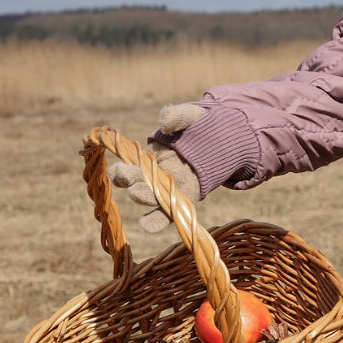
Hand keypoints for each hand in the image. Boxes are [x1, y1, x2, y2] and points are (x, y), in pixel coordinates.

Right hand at [109, 103, 205, 232]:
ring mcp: (169, 187)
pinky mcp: (186, 197)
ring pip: (151, 198)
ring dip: (144, 198)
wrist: (223, 136)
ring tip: (138, 194)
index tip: (120, 168)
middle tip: (128, 179)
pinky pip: (168, 213)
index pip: (128, 164)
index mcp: (149, 155)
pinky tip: (145, 225)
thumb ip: (177, 116)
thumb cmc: (198, 125)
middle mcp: (154, 174)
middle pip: (136, 181)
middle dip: (130, 180)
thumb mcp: (189, 116)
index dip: (121, 169)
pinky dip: (156, 221)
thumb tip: (164, 121)